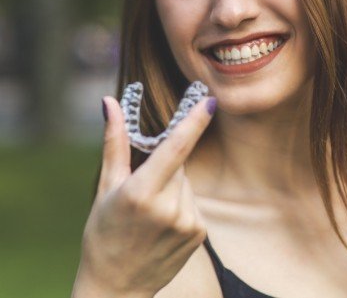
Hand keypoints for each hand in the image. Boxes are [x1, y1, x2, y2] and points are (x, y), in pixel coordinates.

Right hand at [72, 94, 216, 297]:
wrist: (116, 288)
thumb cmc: (103, 233)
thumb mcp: (106, 186)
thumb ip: (114, 142)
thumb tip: (110, 102)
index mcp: (141, 192)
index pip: (176, 148)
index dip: (195, 121)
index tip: (210, 100)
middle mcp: (169, 208)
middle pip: (179, 164)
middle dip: (166, 166)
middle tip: (144, 189)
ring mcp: (187, 222)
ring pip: (187, 183)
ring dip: (173, 187)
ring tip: (152, 213)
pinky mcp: (199, 233)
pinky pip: (194, 202)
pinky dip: (181, 204)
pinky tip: (164, 224)